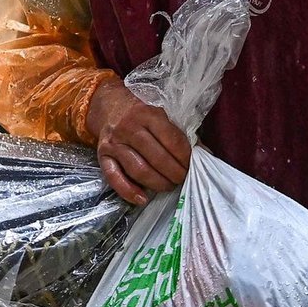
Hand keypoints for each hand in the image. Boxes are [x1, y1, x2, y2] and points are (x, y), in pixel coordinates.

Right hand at [86, 77, 191, 204]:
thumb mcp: (161, 116)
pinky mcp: (102, 155)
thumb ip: (179, 134)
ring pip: (138, 169)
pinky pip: (114, 177)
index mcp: (148, 114)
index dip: (184, 157)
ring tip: (168, 186)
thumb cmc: (141, 114)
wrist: (109, 107)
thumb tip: (205, 154)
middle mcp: (129, 128)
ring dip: (157, 183)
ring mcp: (114, 143)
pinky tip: (142, 199)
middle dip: (174, 173)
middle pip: (156, 157)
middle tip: (182, 179)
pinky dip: (128, 191)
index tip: (191, 166)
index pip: (171, 140)